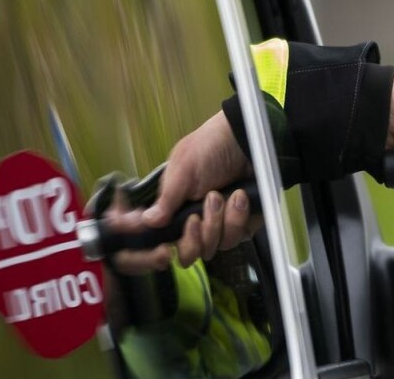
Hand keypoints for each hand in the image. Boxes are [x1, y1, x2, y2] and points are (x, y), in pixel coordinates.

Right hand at [109, 112, 257, 272]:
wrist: (247, 139)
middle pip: (189, 253)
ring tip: (221, 195)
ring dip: (217, 222)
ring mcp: (219, 224)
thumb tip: (147, 222)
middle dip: (195, 237)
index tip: (174, 239)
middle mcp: (195, 219)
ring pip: (214, 246)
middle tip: (198, 216)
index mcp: (174, 208)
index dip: (167, 247)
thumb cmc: (210, 148)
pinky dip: (238, 218)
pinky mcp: (242, 223)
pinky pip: (238, 236)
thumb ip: (166, 199)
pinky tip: (239, 196)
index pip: (165, 241)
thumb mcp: (183, 170)